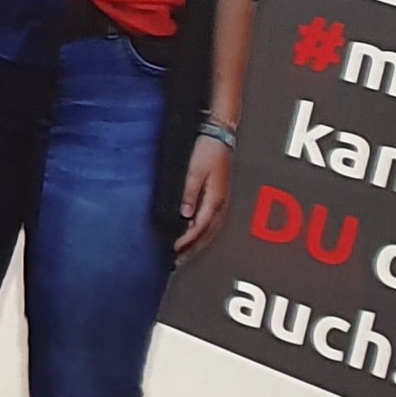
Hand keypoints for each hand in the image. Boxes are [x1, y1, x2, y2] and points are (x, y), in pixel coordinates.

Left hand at [178, 135, 235, 256]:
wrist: (220, 135)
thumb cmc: (208, 150)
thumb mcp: (194, 170)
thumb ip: (189, 193)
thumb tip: (185, 215)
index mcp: (214, 199)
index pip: (199, 228)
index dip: (186, 241)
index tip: (174, 250)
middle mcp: (220, 203)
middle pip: (207, 234)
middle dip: (192, 249)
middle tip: (177, 261)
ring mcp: (221, 201)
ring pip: (211, 230)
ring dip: (197, 244)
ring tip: (184, 254)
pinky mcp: (218, 196)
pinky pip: (212, 222)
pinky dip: (202, 233)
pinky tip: (194, 235)